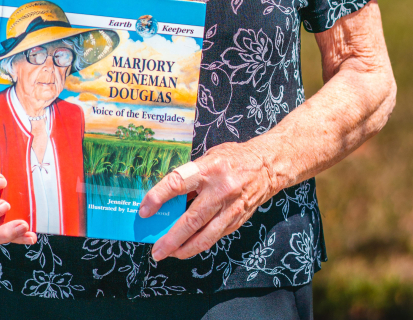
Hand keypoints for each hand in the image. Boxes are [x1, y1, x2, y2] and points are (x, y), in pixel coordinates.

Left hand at [139, 141, 273, 260]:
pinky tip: (189, 247)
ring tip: (170, 254)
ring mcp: (231, 208)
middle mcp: (220, 190)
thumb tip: (168, 196)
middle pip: (191, 219)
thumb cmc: (233, 158)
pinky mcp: (237, 220)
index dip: (158, 197)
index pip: (177, 183)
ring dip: (185, 248)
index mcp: (208, 169)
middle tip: (156, 250)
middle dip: (172, 238)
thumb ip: (190, 175)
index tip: (145, 210)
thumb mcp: (209, 157)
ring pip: (205, 236)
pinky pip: (215, 236)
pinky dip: (200, 244)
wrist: (267, 167)